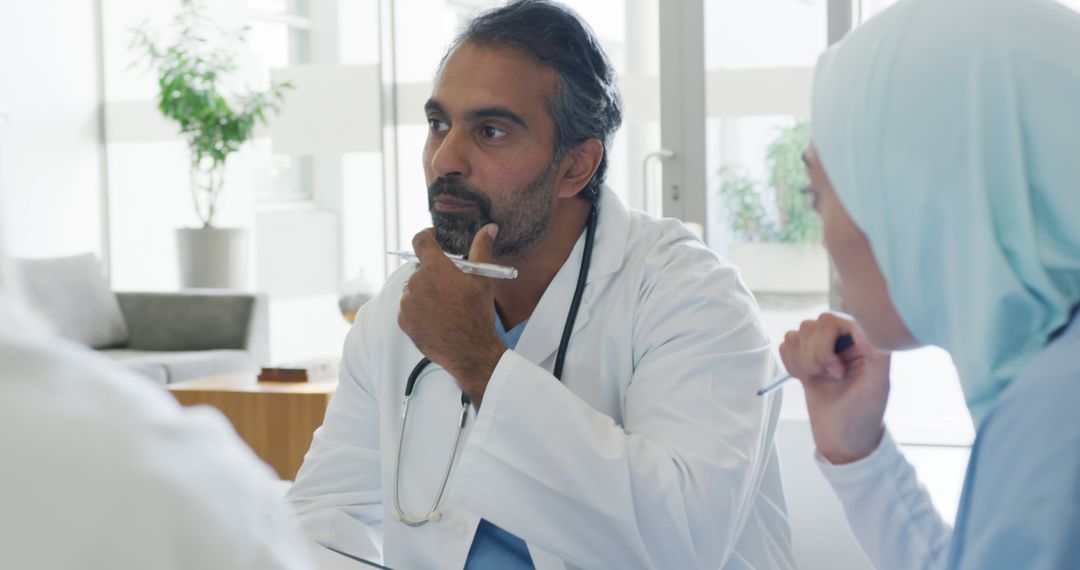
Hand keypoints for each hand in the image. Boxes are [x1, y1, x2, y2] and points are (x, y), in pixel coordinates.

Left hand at [398, 224, 506, 407]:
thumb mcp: (483, 279)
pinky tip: (437, 317)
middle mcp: (416, 283)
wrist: (470, 351)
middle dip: (433, 272)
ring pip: (414, 289)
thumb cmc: (477, 314)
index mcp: (435, 268)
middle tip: (451, 284)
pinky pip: (409, 308)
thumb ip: (482, 249)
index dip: (428, 236)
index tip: (435, 238)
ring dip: (426, 291)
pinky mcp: (404, 321)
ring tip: (445, 305)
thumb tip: (489, 228)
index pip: (421, 240)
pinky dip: (419, 309)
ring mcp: (407, 303)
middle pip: (420, 268)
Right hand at [779, 312, 890, 464]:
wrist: (843, 440)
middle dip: (814, 356)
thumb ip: (876, 352)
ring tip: (819, 380)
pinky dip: (791, 364)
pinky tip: (807, 380)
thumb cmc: (863, 416)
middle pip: (810, 326)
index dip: (826, 345)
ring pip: (796, 335)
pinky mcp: (806, 360)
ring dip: (802, 362)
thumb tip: (863, 326)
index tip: (837, 373)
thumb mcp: (877, 386)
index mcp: (862, 340)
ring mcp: (822, 349)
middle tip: (830, 378)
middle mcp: (842, 340)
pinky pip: (786, 346)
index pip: (830, 320)